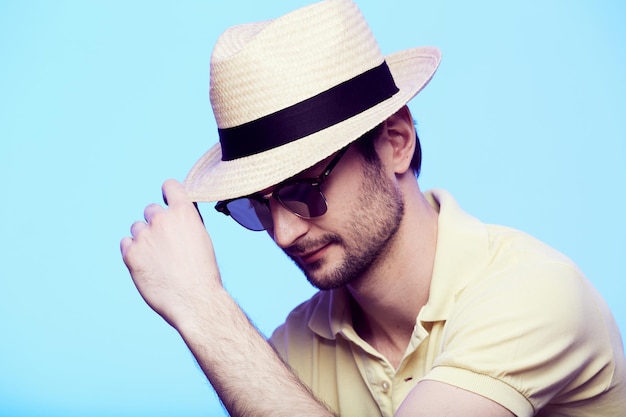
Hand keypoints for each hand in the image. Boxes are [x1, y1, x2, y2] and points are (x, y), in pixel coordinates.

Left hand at [120, 179, 219, 327]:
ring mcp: (144, 236)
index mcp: (183, 213)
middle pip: (151, 210)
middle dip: (156, 223)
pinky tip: (147, 264)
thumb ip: (187, 221)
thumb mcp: (202, 238)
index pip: (170, 186)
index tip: (168, 201)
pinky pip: (126, 243)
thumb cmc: (202, 272)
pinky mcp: (130, 254)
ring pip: (137, 228)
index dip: (169, 193)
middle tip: (165, 243)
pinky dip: (133, 251)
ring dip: (144, 238)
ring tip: (157, 258)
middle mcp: (162, 219)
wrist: (194, 299)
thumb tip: (178, 213)